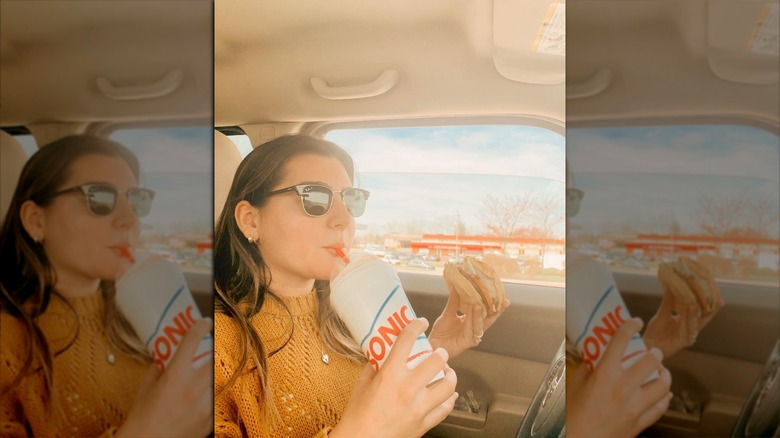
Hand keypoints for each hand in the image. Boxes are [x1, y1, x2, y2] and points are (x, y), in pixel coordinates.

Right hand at [117, 318, 213, 437]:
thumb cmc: (143, 415)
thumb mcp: (147, 384)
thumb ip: (160, 366)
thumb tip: (168, 353)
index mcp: (176, 375)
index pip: (191, 342)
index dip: (200, 327)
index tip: (204, 321)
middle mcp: (193, 387)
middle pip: (214, 358)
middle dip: (214, 351)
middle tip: (210, 349)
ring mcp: (205, 403)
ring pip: (219, 379)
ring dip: (214, 374)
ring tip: (205, 376)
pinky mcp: (210, 417)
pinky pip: (217, 399)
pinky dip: (212, 395)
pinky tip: (202, 397)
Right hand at [332, 318, 457, 437]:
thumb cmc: (357, 416)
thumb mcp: (362, 385)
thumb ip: (374, 367)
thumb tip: (382, 355)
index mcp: (390, 375)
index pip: (407, 341)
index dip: (416, 326)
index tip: (420, 323)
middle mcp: (408, 388)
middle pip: (437, 361)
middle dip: (440, 354)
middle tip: (438, 353)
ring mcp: (419, 407)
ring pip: (448, 385)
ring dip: (449, 375)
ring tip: (447, 372)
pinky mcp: (424, 423)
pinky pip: (445, 409)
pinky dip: (449, 399)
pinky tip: (448, 395)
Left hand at [428, 285, 509, 357]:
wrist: (433, 343)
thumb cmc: (441, 331)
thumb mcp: (448, 313)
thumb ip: (453, 302)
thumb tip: (455, 287)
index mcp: (471, 320)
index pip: (484, 311)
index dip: (491, 304)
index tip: (499, 295)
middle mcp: (474, 327)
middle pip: (488, 318)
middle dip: (497, 310)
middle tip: (504, 301)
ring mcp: (472, 335)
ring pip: (481, 324)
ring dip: (481, 314)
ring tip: (480, 304)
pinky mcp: (469, 341)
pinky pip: (473, 330)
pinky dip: (473, 321)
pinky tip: (474, 312)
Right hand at [567, 318, 672, 437]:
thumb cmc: (572, 416)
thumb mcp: (574, 386)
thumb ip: (587, 369)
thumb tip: (593, 356)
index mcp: (604, 375)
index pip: (621, 342)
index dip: (630, 327)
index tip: (634, 322)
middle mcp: (623, 389)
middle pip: (650, 362)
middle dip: (654, 354)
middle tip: (652, 352)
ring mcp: (635, 407)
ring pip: (663, 385)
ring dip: (664, 375)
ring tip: (661, 371)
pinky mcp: (640, 422)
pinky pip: (661, 407)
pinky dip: (664, 398)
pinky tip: (663, 394)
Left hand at [644, 286, 724, 358]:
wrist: (646, 344)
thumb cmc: (656, 332)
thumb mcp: (662, 314)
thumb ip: (668, 302)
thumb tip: (670, 286)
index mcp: (686, 320)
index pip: (699, 311)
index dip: (706, 302)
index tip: (712, 293)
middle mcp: (690, 328)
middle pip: (704, 318)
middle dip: (712, 309)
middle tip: (719, 300)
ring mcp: (688, 335)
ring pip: (696, 323)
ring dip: (696, 313)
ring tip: (694, 304)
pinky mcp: (684, 341)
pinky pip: (689, 330)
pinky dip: (689, 321)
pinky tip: (690, 313)